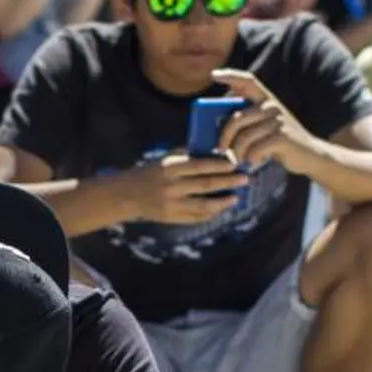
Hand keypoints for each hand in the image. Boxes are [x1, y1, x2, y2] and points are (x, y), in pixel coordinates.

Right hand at [116, 152, 248, 224]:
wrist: (128, 194)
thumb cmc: (151, 172)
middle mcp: (171, 186)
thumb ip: (186, 156)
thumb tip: (214, 153)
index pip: (199, 166)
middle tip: (244, 179)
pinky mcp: (172, 218)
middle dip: (227, 182)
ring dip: (223, 202)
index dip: (218, 165)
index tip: (234, 164)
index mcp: (170, 168)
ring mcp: (172, 204)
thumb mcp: (165, 159)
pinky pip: (196, 217)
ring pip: (203, 205)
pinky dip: (211, 213)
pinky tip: (222, 209)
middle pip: (205, 185)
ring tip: (236, 198)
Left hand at [211, 69, 315, 171]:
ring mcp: (278, 120)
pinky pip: (256, 149)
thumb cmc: (280, 143)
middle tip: (221, 150)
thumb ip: (249, 120)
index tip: (214, 75)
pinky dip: (251, 159)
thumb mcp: (266, 125)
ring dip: (238, 153)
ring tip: (239, 161)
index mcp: (267, 99)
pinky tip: (253, 163)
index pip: (248, 80)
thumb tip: (218, 123)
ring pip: (244, 137)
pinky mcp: (283, 137)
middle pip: (237, 118)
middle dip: (225, 137)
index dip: (231, 75)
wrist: (311, 155)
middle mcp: (272, 106)